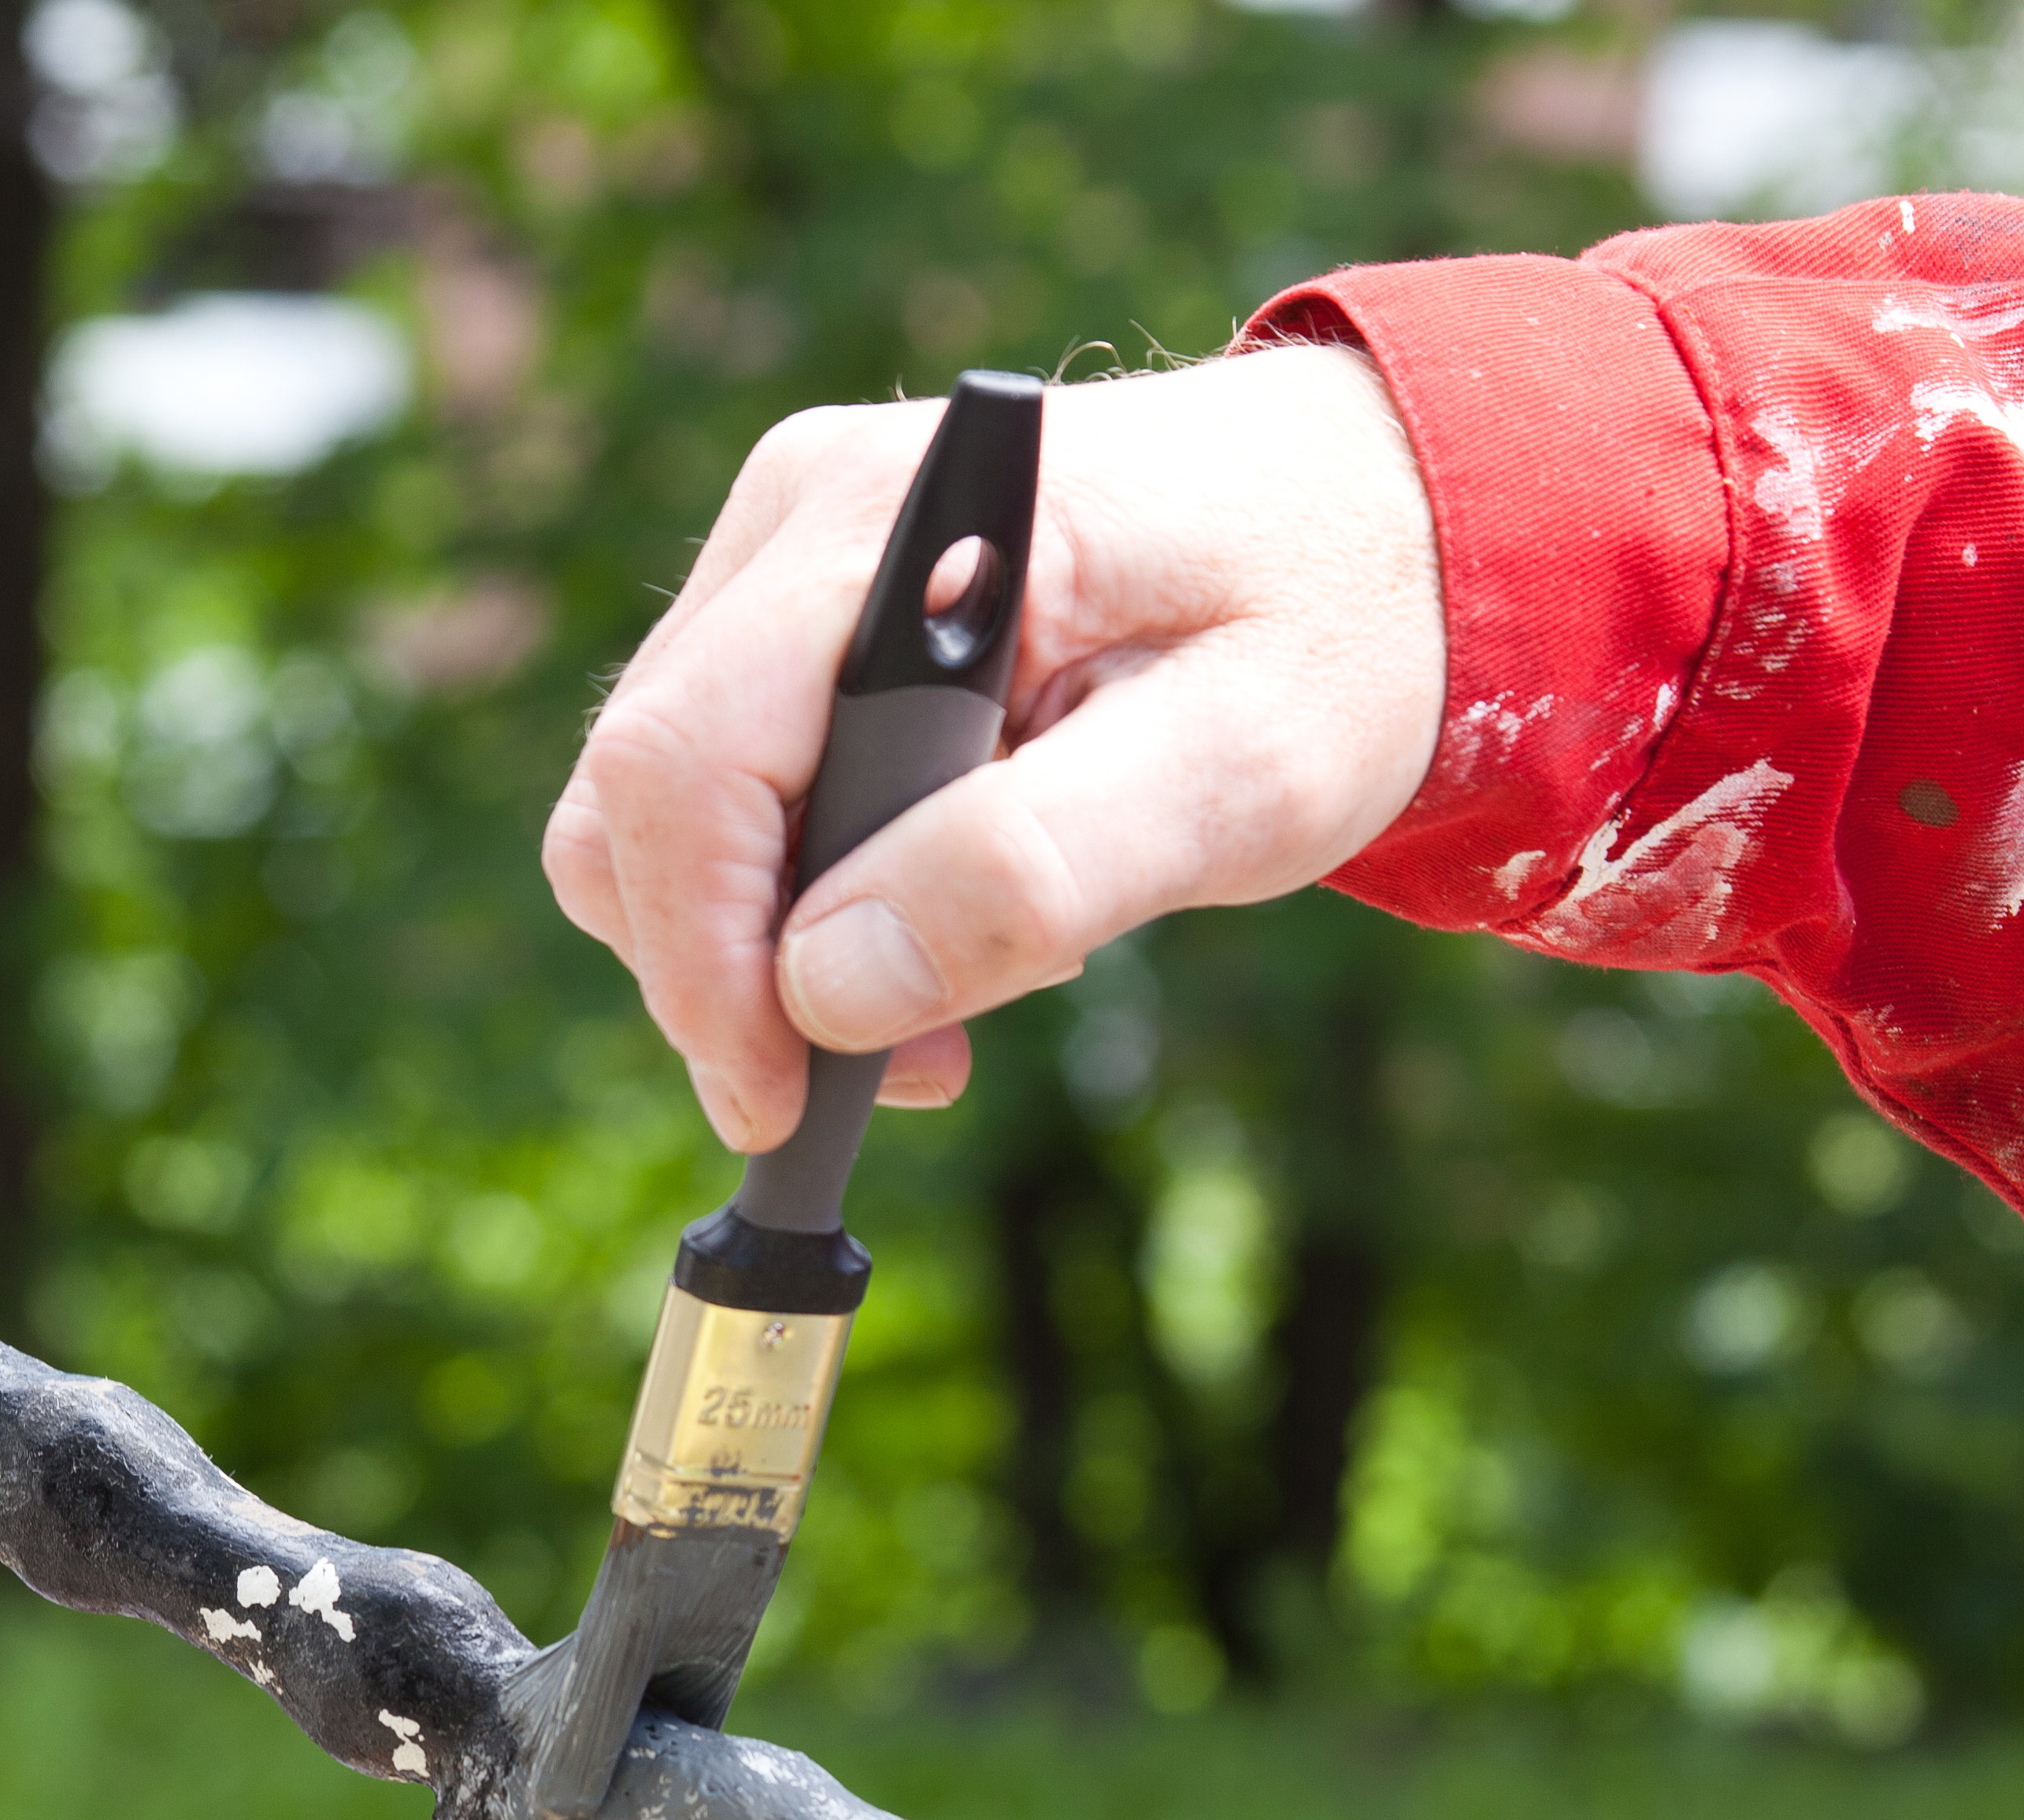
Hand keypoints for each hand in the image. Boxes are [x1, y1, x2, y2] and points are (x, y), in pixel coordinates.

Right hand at [544, 343, 1444, 1152]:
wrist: (1382, 525)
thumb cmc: (1332, 635)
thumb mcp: (1240, 775)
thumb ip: (1036, 872)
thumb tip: (826, 989)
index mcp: (896, 525)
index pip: (682, 764)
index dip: (704, 962)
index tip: (784, 1103)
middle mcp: (804, 511)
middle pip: (641, 793)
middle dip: (735, 971)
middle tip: (918, 1064)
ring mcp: (788, 550)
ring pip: (663, 804)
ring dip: (767, 945)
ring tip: (952, 994)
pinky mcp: (799, 606)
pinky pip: (725, 783)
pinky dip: (800, 892)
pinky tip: (937, 916)